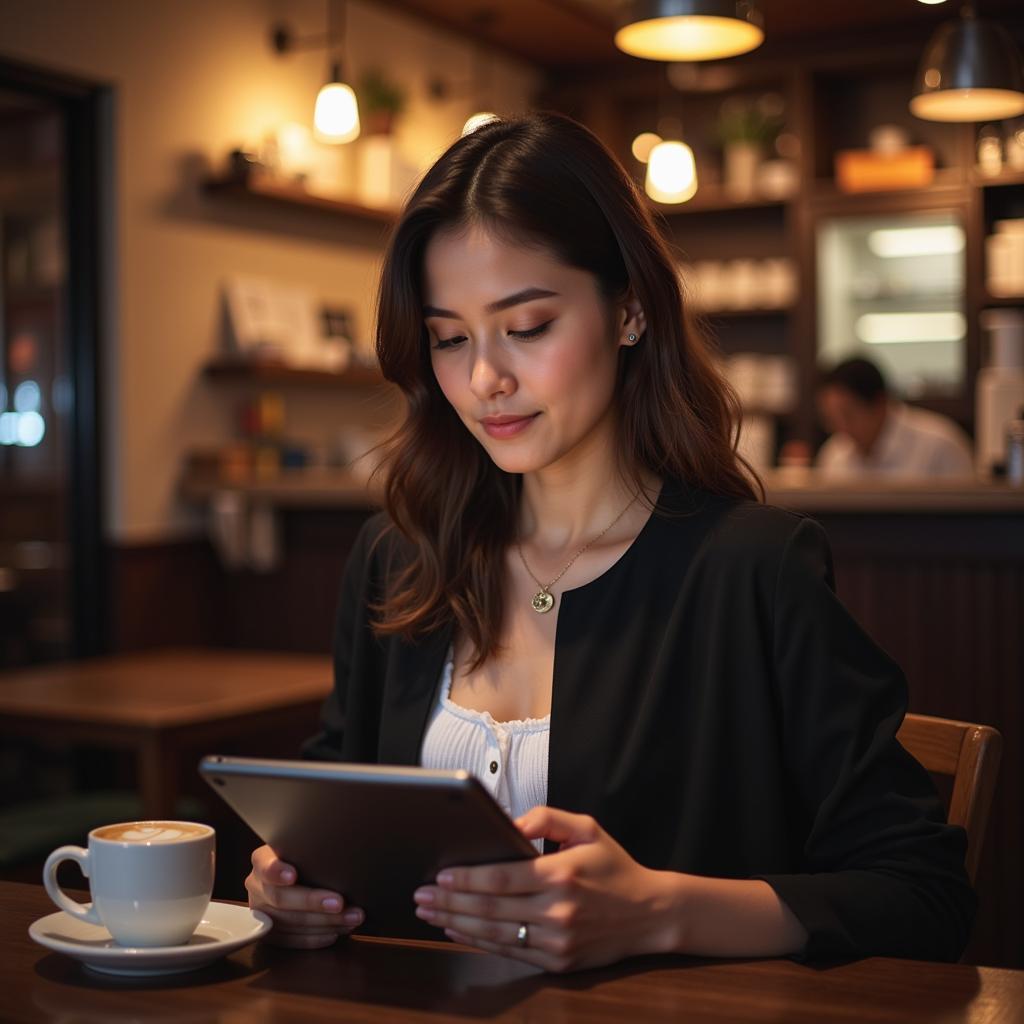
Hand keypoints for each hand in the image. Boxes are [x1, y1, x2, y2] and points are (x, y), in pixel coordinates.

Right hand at [245, 844, 363, 947]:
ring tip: (351, 918)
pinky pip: (292, 940)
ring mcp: (261, 912)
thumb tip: (342, 852)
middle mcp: (257, 887)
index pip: (265, 865)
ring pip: (290, 922)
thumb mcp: (304, 848)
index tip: (292, 875)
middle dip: (312, 902)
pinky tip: (337, 932)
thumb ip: (311, 851)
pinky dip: (317, 937)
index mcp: (262, 861)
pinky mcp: (268, 934)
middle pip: (281, 898)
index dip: (277, 871)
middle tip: (339, 903)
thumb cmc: (307, 858)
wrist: (295, 875)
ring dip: (324, 922)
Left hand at [411, 807, 676, 971]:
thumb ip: (547, 818)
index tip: (439, 874)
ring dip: (456, 924)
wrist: (650, 913)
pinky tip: (458, 931)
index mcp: (561, 874)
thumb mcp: (587, 828)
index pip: (500, 878)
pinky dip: (478, 942)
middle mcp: (557, 911)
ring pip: (494, 934)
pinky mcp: (557, 963)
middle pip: (489, 907)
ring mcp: (556, 942)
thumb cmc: (614, 867)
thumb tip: (510, 825)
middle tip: (421, 895)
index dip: (465, 878)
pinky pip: (509, 952)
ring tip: (429, 913)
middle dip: (449, 901)